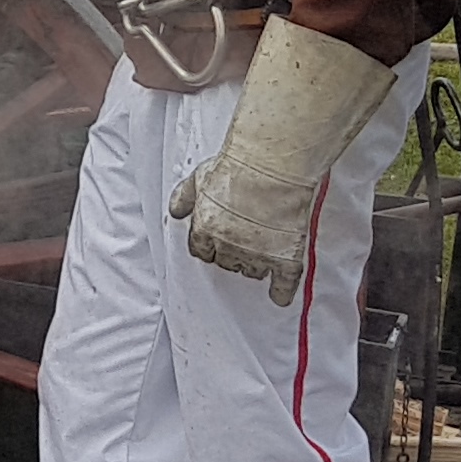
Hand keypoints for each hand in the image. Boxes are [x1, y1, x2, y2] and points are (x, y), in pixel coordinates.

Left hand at [166, 17, 399, 301]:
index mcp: (206, 230)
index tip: (217, 241)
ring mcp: (258, 254)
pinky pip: (283, 285)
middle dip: (232, 252)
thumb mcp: (199, 178)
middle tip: (243, 238)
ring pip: (251, 272)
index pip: (201, 251)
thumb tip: (175, 212)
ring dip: (254, 265)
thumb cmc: (237, 166)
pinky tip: (280, 297)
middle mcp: (229, 247)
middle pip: (226, 262)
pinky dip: (282, 293)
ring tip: (262, 249)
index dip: (210, 245)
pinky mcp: (285, 258)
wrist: (272, 164)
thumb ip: (184, 197)